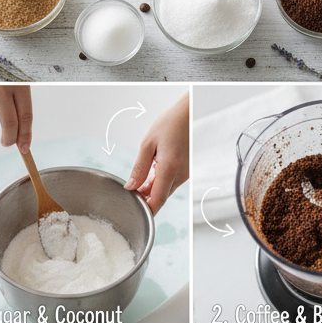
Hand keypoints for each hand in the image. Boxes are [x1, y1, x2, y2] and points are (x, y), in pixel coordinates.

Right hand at [0, 85, 32, 153]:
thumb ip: (16, 98)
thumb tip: (19, 130)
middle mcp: (1, 86)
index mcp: (18, 81)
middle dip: (9, 139)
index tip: (24, 147)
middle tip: (7, 142)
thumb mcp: (11, 74)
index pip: (26, 116)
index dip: (26, 135)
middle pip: (9, 125)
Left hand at [125, 92, 188, 213]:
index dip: (145, 209)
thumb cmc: (171, 123)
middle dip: (145, 199)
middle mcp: (181, 174)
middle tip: (130, 194)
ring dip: (152, 190)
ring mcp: (186, 173)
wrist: (190, 112)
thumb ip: (139, 168)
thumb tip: (130, 186)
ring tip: (138, 183)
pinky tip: (150, 175)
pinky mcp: (187, 170)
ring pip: (166, 190)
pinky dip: (160, 183)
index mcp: (170, 167)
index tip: (133, 210)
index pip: (157, 200)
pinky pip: (171, 182)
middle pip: (161, 197)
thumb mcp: (148, 144)